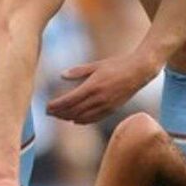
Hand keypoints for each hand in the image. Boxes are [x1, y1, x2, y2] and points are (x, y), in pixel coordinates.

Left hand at [46, 53, 160, 123]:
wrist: (139, 71)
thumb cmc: (117, 64)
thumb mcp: (96, 65)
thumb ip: (78, 71)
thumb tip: (61, 75)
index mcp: (93, 86)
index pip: (69, 100)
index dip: (56, 105)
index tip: (46, 107)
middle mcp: (98, 99)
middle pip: (74, 111)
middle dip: (59, 113)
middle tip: (48, 113)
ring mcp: (106, 106)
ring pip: (83, 117)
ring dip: (68, 118)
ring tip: (59, 116)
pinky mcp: (112, 109)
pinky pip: (94, 119)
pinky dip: (82, 121)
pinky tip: (75, 120)